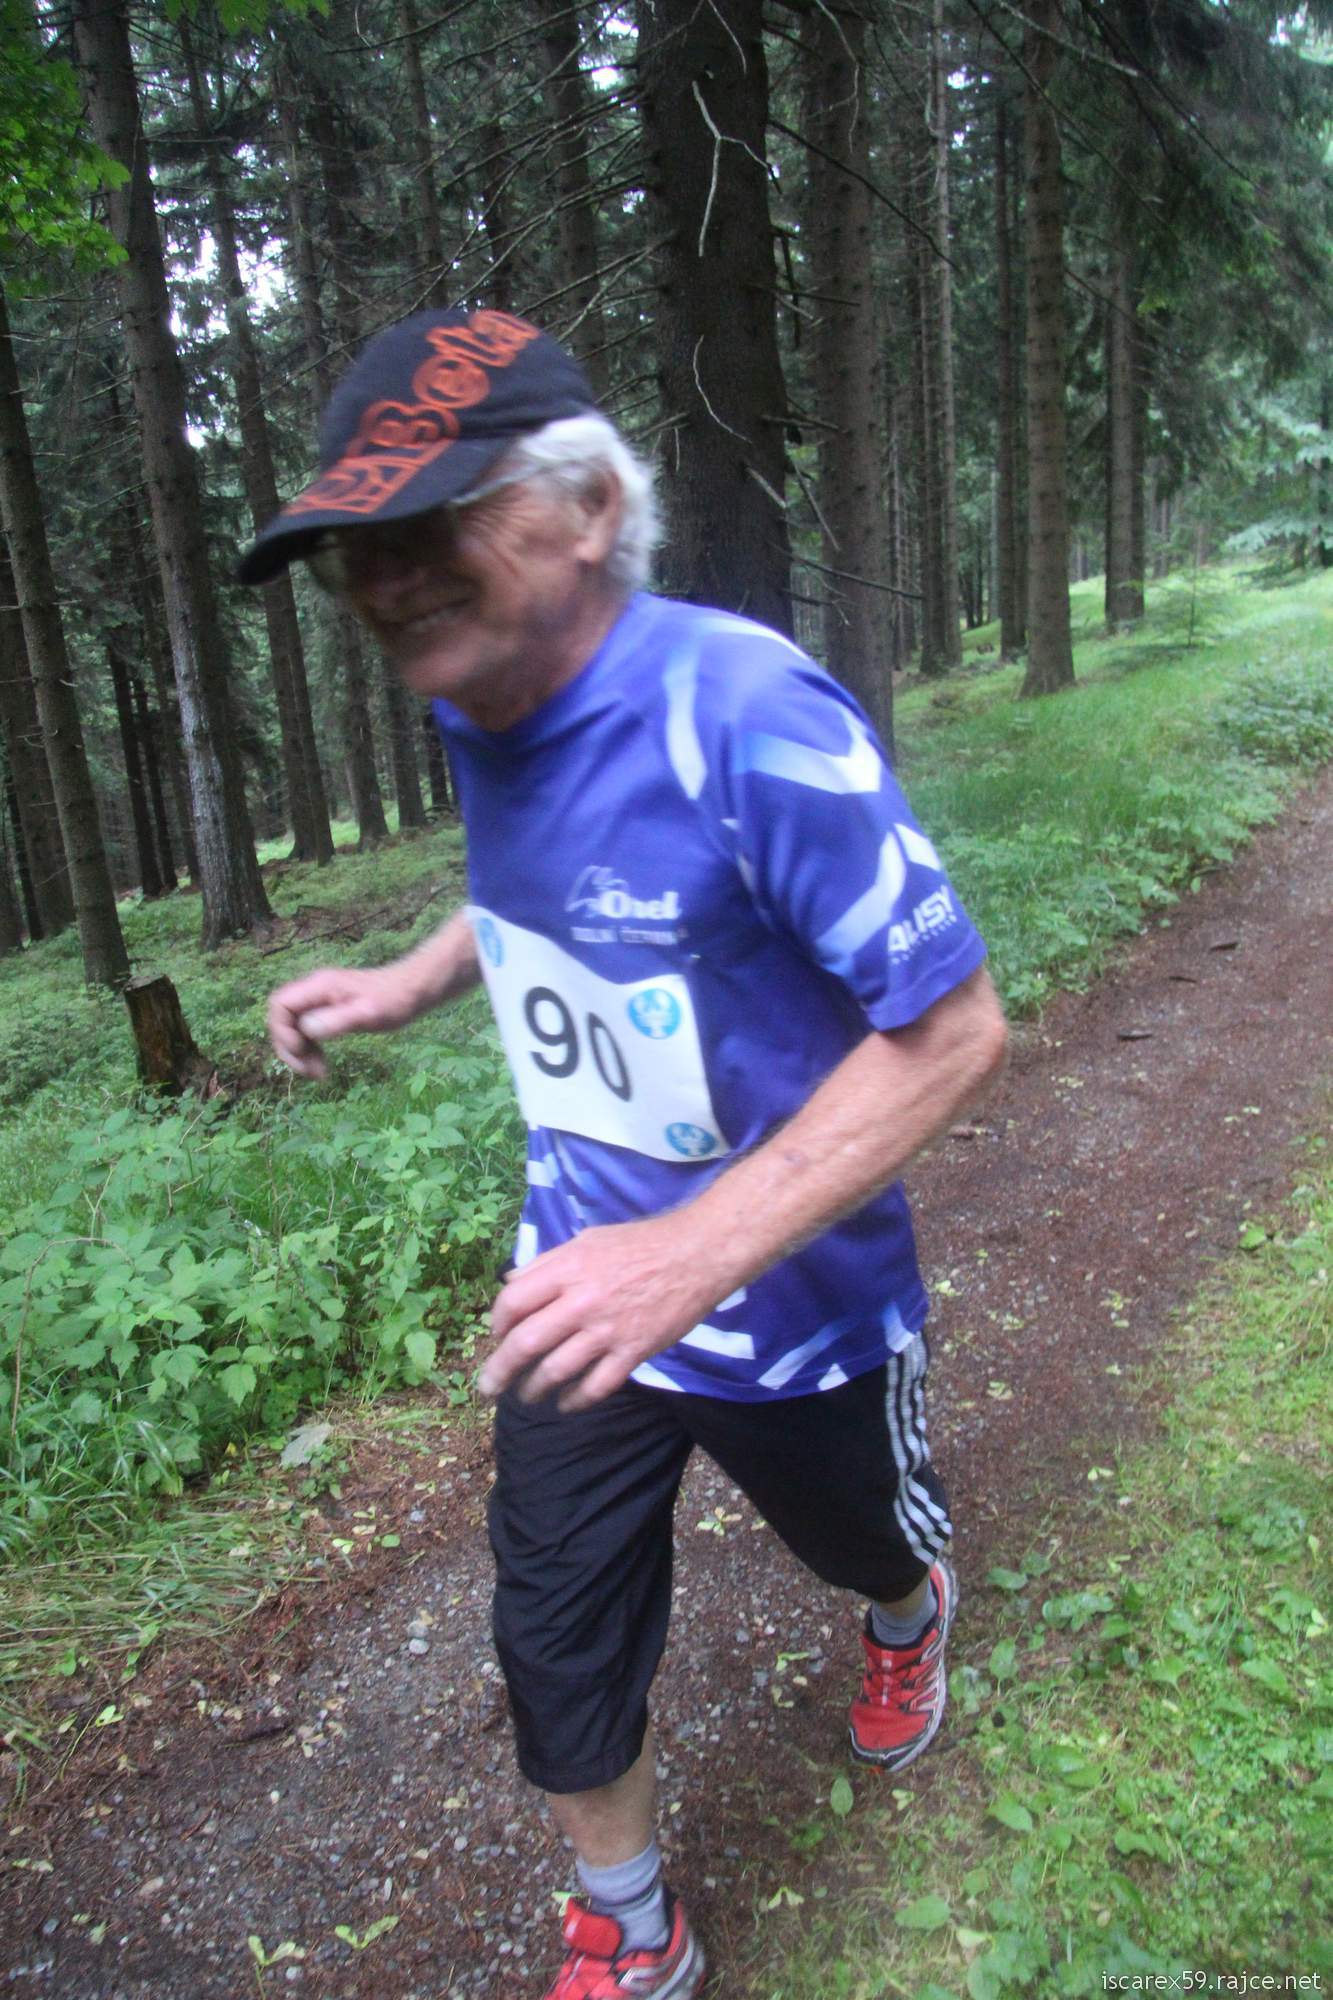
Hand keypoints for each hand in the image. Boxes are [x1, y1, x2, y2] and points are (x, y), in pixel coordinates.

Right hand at [267, 964, 427, 1078]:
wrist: (414, 991)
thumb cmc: (395, 1000)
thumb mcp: (368, 1013)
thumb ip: (337, 1020)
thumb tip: (306, 1030)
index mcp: (319, 987)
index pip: (280, 1005)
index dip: (282, 1031)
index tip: (303, 1050)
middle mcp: (315, 990)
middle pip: (282, 1018)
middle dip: (289, 1047)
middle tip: (310, 1071)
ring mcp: (320, 1000)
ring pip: (293, 1028)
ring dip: (300, 1053)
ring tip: (319, 1073)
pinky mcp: (329, 1011)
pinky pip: (306, 1031)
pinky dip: (310, 1049)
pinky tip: (322, 1065)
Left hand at [479, 1216, 729, 1412]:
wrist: (695, 1255)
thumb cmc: (640, 1244)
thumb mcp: (587, 1240)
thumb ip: (547, 1263)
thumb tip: (510, 1283)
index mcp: (567, 1269)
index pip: (513, 1301)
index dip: (497, 1324)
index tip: (497, 1336)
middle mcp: (581, 1302)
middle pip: (525, 1343)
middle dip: (500, 1370)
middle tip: (489, 1387)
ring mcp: (607, 1330)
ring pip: (555, 1370)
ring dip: (533, 1389)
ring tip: (526, 1396)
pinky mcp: (633, 1352)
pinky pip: (596, 1386)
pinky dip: (575, 1401)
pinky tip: (565, 1404)